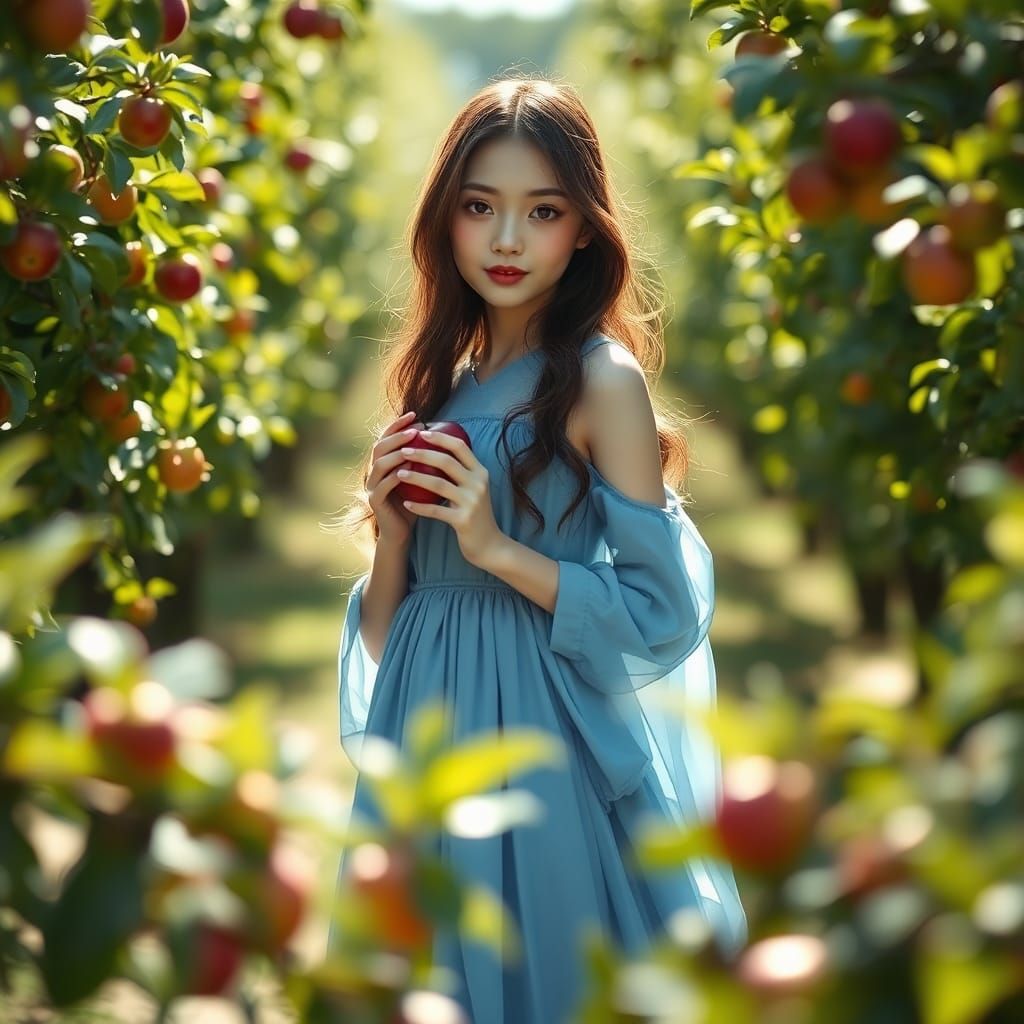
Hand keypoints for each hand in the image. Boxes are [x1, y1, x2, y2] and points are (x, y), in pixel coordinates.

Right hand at [366, 411, 426, 546]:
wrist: (403, 532)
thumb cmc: (416, 502)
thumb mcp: (422, 478)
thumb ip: (426, 460)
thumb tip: (447, 436)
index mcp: (383, 463)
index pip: (387, 437)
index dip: (398, 424)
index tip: (416, 415)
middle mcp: (373, 472)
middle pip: (379, 447)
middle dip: (397, 436)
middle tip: (415, 430)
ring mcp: (371, 487)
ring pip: (379, 464)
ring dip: (396, 454)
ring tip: (413, 447)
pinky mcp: (374, 501)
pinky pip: (383, 486)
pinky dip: (395, 476)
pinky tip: (408, 470)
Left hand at [396, 428, 505, 568]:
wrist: (490, 546)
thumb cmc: (475, 515)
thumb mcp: (474, 490)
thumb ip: (461, 473)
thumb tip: (437, 451)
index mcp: (480, 472)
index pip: (460, 447)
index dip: (440, 437)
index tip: (421, 432)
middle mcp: (478, 484)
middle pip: (447, 462)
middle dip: (422, 454)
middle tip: (403, 451)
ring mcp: (472, 502)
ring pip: (438, 484)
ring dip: (416, 477)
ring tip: (399, 474)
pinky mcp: (463, 520)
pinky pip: (436, 510)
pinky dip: (419, 506)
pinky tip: (406, 503)